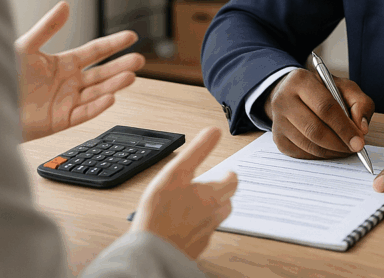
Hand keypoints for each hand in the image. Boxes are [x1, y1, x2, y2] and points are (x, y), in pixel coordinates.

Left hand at [16, 1, 144, 141]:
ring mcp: (66, 101)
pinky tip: (110, 97)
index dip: (113, 44)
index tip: (132, 37)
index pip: (95, 51)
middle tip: (139, 59)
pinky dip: (98, 106)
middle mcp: (68, 82)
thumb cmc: (0, 75)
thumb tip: (64, 5)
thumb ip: (47, 28)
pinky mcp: (60, 120)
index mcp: (62, 63)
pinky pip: (84, 113)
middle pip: (102, 73)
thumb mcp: (25, 47)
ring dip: (115, 84)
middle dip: (121, 66)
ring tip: (131, 76)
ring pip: (98, 92)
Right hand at [131, 127, 237, 260]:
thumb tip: (214, 131)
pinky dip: (196, 227)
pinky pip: (201, 235)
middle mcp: (213, 215)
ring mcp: (204, 234)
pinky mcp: (193, 249)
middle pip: (227, 201)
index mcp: (213, 195)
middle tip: (211, 186)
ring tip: (195, 204)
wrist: (150, 252)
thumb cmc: (161, 212)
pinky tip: (182, 225)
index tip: (224, 171)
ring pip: (215, 218)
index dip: (228, 174)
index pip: (233, 181)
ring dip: (210, 209)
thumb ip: (197, 151)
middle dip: (221, 192)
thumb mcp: (176, 172)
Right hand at [264, 67, 374, 158]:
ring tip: (346, 148)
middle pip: (314, 129)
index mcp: (301, 80)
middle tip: (355, 148)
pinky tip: (331, 149)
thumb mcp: (346, 88)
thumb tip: (361, 128)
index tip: (359, 142)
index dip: (344, 127)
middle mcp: (283, 99)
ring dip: (332, 151)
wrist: (296, 94)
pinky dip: (321, 155)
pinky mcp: (278, 139)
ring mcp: (278, 121)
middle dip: (339, 143)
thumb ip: (360, 103)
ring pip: (308, 144)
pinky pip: (302, 154)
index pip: (325, 107)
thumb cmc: (324, 91)